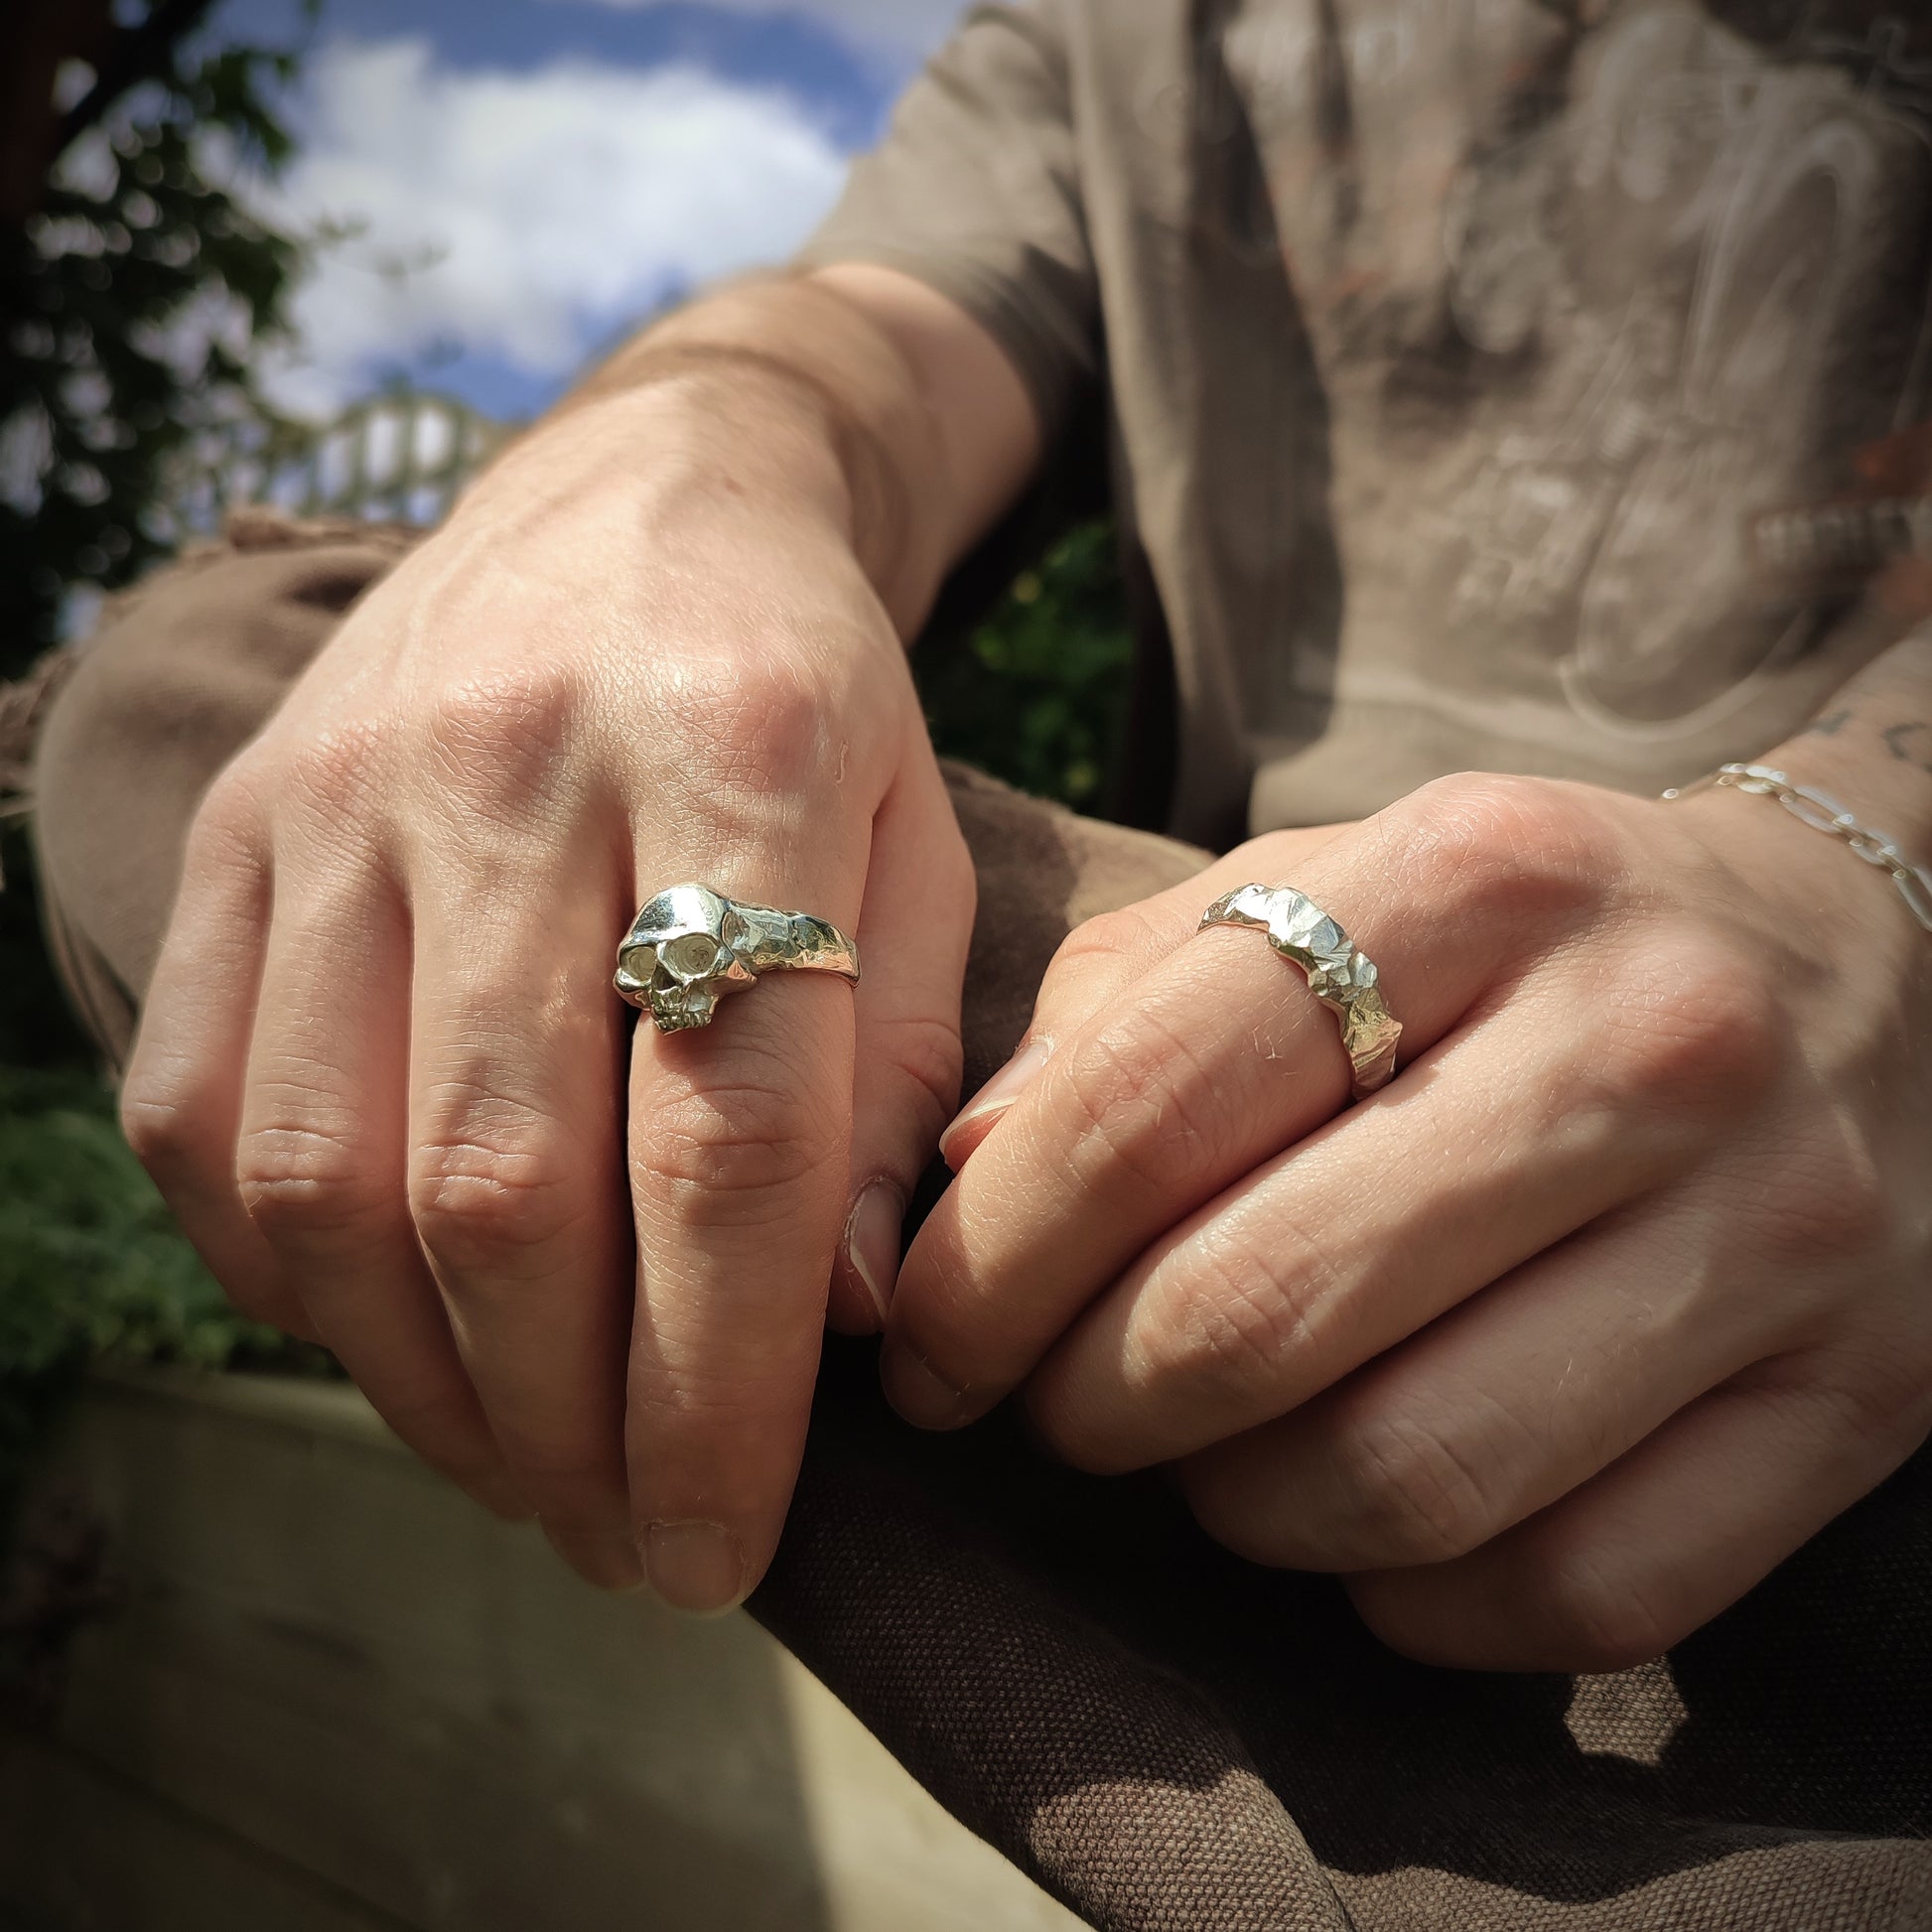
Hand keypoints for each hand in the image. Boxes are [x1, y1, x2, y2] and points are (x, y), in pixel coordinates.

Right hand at [120, 396, 974, 1607]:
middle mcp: (516, 761)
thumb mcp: (923, 847)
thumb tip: (841, 1328)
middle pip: (508, 1184)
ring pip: (335, 1175)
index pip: (725, 1140)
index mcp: (745, 747)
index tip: (732, 1543)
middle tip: (639, 1544)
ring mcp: (342, 789)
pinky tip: (401, 1329)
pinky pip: (211, 1107)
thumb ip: (893, 1075)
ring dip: (429, 1385)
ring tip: (533, 1469)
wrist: (642, 495)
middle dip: (574, 1428)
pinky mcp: (236, 822)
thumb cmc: (814, 698)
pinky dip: (295, 1272)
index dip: (724, 1387)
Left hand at [884, 773, 1931, 1669]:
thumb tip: (964, 1179)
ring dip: (1239, 1508)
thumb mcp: (1326, 891)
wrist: (1870, 966)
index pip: (1152, 1099)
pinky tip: (1370, 1521)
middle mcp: (1644, 1042)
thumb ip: (1126, 1004)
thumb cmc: (1524, 942)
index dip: (989, 1260)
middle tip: (1055, 1402)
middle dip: (1088, 1402)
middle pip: (1258, 1312)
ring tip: (1209, 1451)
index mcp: (1477, 875)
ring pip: (1407, 1481)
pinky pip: (1574, 1593)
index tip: (931, 1344)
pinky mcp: (1854, 1403)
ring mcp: (1774, 1234)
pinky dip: (1413, 1600)